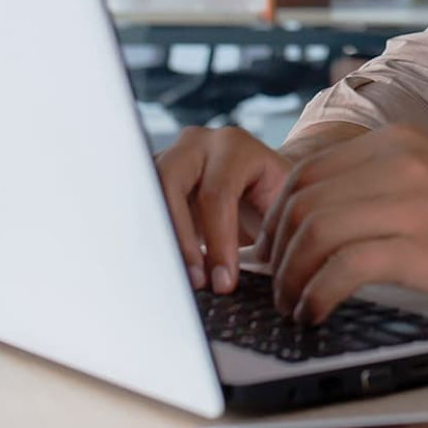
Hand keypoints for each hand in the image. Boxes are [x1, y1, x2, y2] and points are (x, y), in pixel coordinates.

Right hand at [154, 125, 291, 294]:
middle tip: (195, 281)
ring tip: (178, 278)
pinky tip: (167, 266)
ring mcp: (171, 156)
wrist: (263, 180)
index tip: (224, 283)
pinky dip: (153, 238)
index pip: (217, 193)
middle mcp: (198, 144)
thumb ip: (272, 235)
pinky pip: (142, 204)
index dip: (219, 242)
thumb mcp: (284, 210)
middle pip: (170, 182)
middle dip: (180, 238)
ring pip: (149, 193)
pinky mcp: (154, 176)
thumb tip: (247, 274)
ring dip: (161, 239)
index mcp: (236, 147)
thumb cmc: (276, 198)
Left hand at [254, 126, 427, 323]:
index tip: (274, 253)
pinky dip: (318, 292)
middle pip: (303, 201)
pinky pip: (346, 266)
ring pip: (317, 230)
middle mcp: (399, 161)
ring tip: (292, 304)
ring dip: (291, 276)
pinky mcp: (427, 245)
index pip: (307, 173)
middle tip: (275, 286)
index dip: (275, 218)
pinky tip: (316, 311)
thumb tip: (312, 222)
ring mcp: (414, 201)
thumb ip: (376, 186)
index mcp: (395, 143)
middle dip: (277, 251)